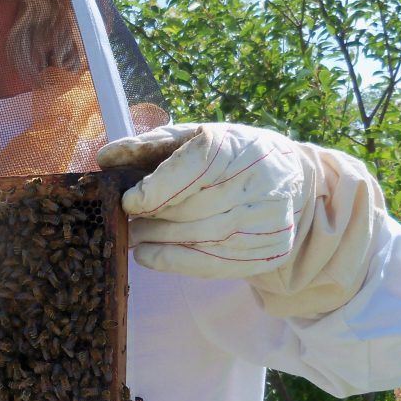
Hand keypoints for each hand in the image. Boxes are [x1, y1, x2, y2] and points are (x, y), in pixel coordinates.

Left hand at [98, 123, 383, 316]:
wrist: (294, 181)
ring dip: (157, 240)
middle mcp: (254, 184)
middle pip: (190, 210)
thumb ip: (150, 145)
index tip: (129, 201)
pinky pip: (214, 263)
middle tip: (126, 221)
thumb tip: (106, 157)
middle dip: (151, 219)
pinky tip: (149, 255)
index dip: (152, 191)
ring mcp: (265, 221)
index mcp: (235, 147)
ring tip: (136, 236)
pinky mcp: (267, 251)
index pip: (189, 171)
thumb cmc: (232, 154)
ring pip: (199, 238)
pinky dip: (174, 261)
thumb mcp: (196, 136)